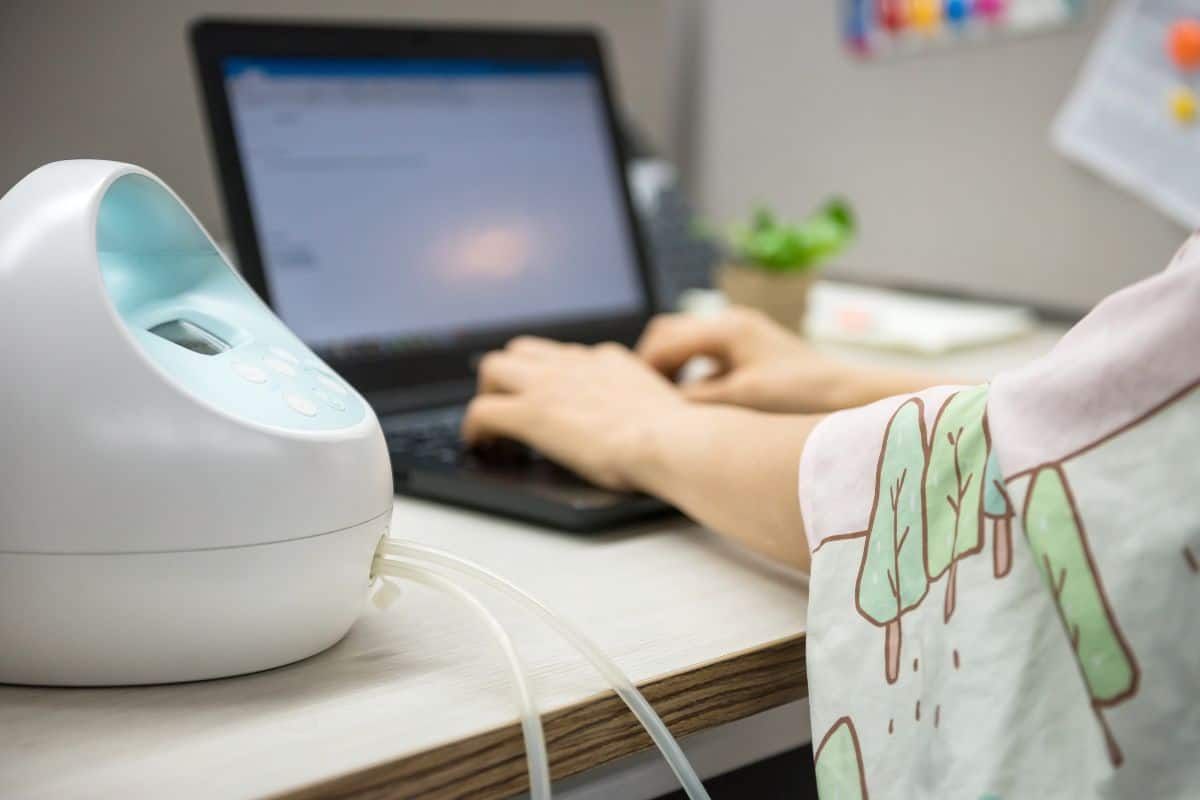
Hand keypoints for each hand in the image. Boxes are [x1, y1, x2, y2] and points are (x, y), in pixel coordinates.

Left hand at [462, 337, 686, 489]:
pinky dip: (474, 428)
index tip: (550, 397)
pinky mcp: (531, 413)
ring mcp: (549, 385)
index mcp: (607, 360)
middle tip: (511, 406)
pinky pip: (481, 410)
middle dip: (510, 376)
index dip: (550, 377)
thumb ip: (644, 404)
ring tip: (491, 425)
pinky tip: (480, 445)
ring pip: (493, 367)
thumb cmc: (678, 437)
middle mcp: (574, 364)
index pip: (565, 355)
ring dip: (488, 393)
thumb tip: (651, 424)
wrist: (671, 441)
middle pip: (521, 349)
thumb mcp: (662, 407)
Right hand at [637, 307, 852, 412]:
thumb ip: (696, 402)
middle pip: (670, 334)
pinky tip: (691, 404)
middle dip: (650, 363)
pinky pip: (706, 358)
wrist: (850, 397)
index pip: (664, 340)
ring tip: (658, 402)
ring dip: (669, 369)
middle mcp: (732, 324)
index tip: (626, 396)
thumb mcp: (742, 400)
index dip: (641, 368)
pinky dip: (690, 376)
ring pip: (687, 345)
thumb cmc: (803, 394)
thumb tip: (656, 409)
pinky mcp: (751, 352)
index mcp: (727, 327)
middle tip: (636, 397)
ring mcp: (742, 336)